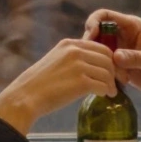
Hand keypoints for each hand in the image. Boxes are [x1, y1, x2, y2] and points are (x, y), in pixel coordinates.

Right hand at [0, 38, 117, 133]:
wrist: (25, 97)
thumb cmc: (38, 84)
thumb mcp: (55, 61)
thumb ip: (71, 59)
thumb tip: (89, 66)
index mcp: (69, 44)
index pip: (100, 47)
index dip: (110, 59)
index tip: (112, 70)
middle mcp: (75, 51)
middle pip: (107, 58)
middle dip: (114, 71)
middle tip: (116, 82)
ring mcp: (78, 66)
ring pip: (107, 72)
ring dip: (111, 83)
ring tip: (110, 92)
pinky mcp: (81, 82)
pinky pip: (103, 85)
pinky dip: (106, 91)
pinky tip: (105, 96)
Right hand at [82, 10, 140, 130]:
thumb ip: (136, 58)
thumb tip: (115, 56)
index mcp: (132, 26)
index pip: (105, 16)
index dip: (93, 22)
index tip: (90, 36)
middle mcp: (123, 36)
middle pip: (97, 33)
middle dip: (91, 45)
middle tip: (90, 60)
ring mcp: (119, 51)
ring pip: (98, 51)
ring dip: (98, 62)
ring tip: (108, 75)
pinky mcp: (118, 66)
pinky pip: (103, 66)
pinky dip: (103, 73)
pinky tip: (111, 83)